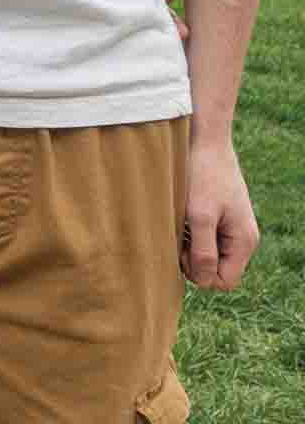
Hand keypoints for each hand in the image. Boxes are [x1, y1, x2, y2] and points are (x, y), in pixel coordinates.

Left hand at [182, 137, 259, 290]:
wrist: (204, 141)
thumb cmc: (202, 175)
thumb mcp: (200, 215)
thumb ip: (203, 251)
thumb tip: (204, 281)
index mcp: (244, 242)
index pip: (224, 282)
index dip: (201, 274)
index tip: (184, 251)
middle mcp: (242, 239)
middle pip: (215, 271)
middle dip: (193, 262)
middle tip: (179, 237)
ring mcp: (231, 229)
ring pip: (208, 255)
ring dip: (189, 247)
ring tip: (180, 224)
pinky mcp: (219, 218)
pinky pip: (204, 240)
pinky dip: (190, 234)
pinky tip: (181, 218)